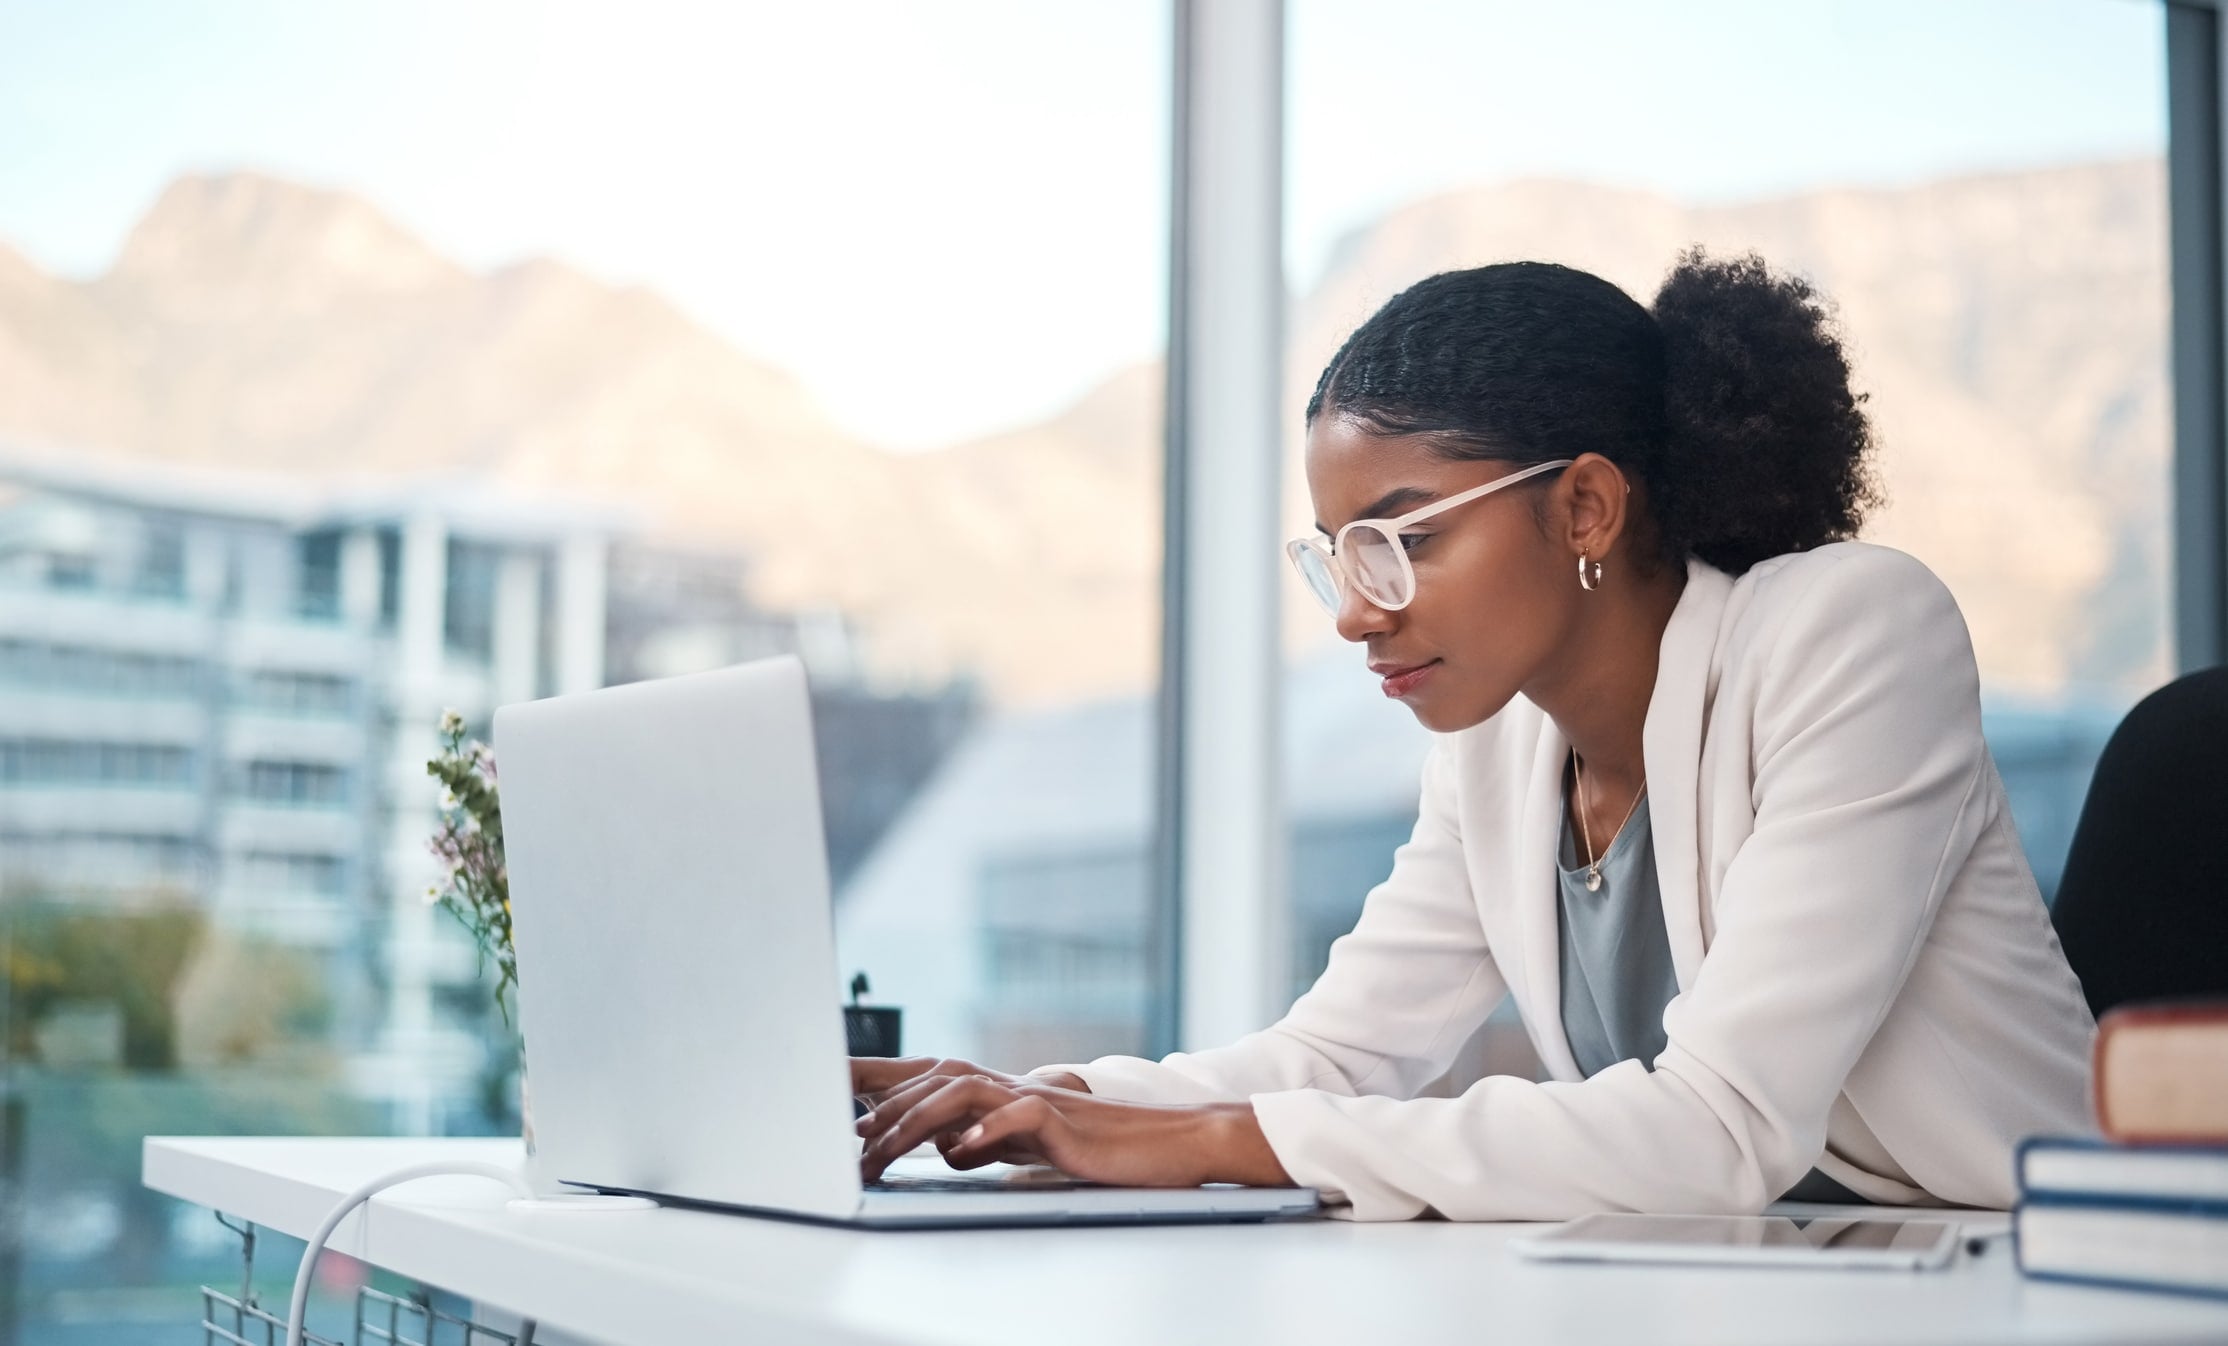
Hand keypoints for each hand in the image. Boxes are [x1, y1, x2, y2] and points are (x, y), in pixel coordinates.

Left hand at [850, 1056, 1085, 1168]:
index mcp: (998, 1094)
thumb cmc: (1091, 1144)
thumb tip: (950, 1148)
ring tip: (889, 1145)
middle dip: (889, 1105)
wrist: (1159, 1141)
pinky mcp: (1062, 1122)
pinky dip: (989, 1129)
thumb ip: (986, 1140)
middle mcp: (1009, 1088)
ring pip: (966, 1090)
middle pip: (938, 1078)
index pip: (932, 1078)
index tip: (844, 1110)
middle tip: (854, 1138)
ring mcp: (1035, 1099)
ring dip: (921, 1116)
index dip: (886, 1087)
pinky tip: (963, 1147)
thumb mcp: (1025, 1145)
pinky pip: (1021, 1115)